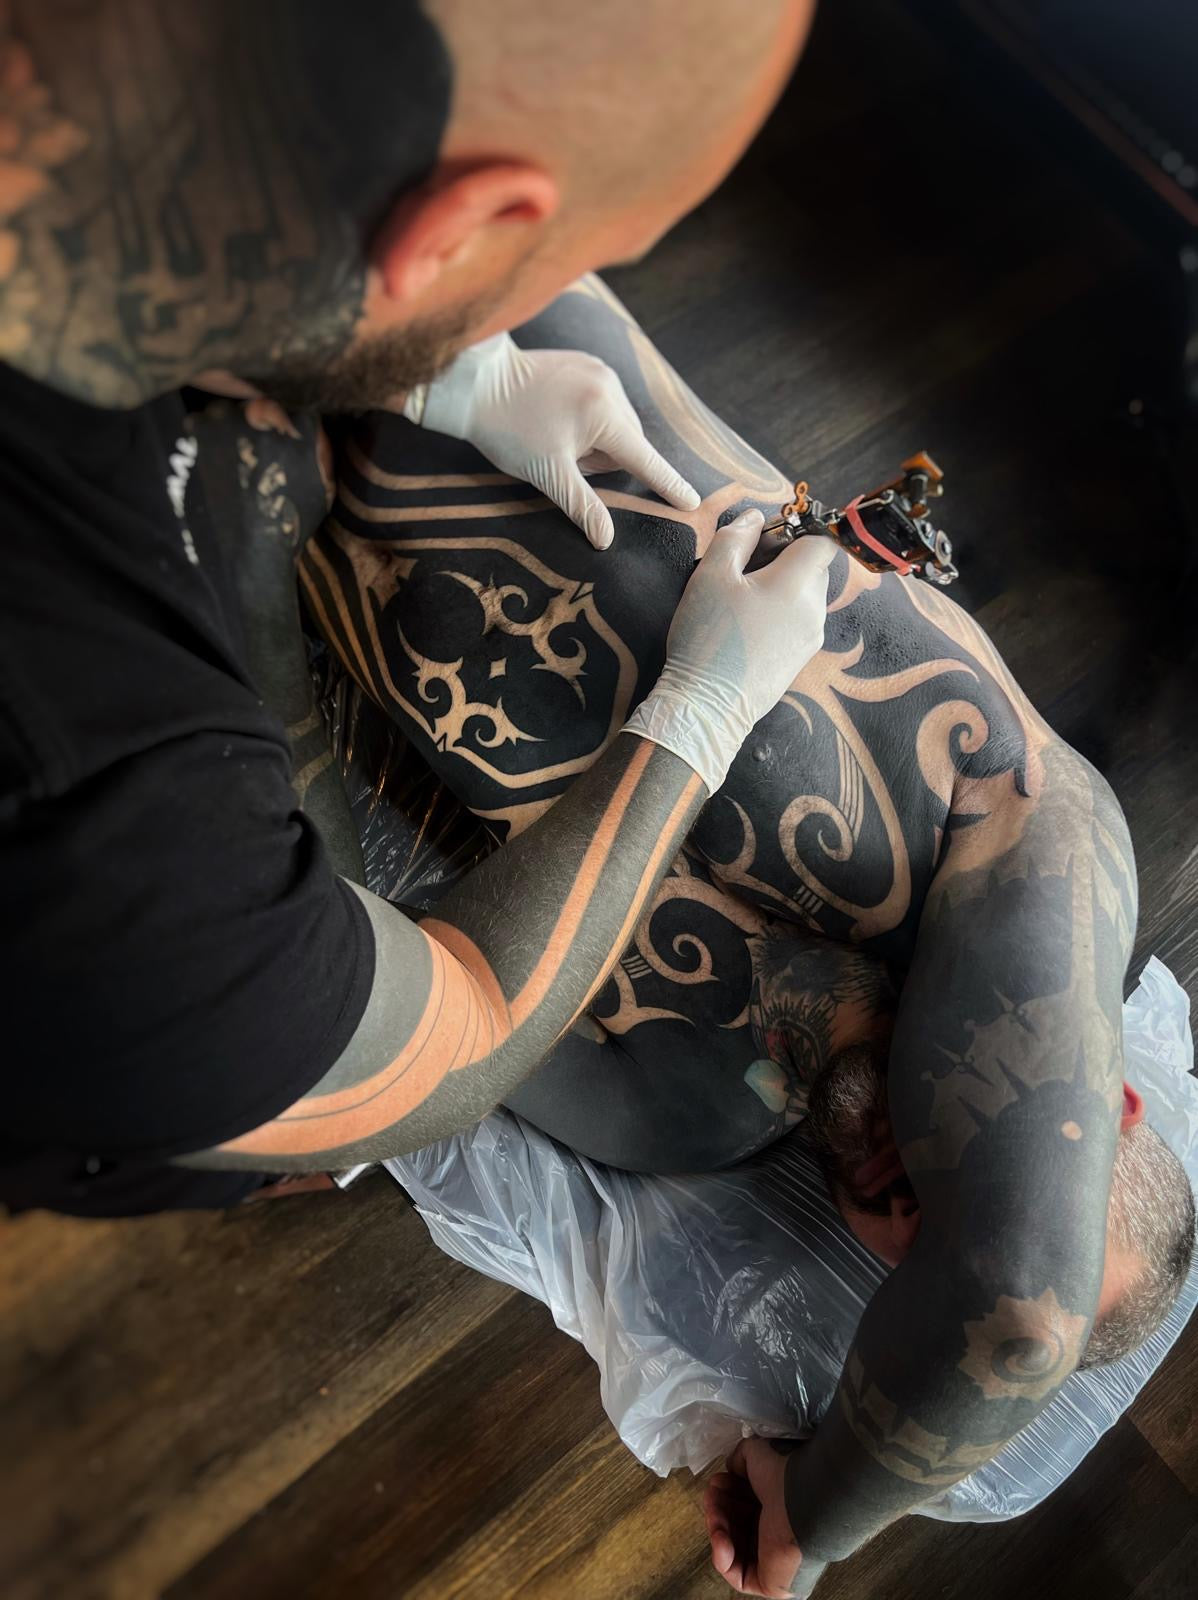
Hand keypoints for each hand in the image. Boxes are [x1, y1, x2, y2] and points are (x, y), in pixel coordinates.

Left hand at [403, 333, 698, 547]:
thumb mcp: (547, 474)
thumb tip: (607, 541)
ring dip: (597, 439)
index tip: (693, 502)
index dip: (668, 486)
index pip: (646, 461)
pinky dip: (590, 418)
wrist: (474, 380)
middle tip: (563, 458)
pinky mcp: (586, 362)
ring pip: (615, 423)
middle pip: (628, 443)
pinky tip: (557, 418)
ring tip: (555, 436)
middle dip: (604, 460)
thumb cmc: (507, 429)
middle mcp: (610, 387)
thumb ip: (583, 506)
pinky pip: (603, 401)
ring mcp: (599, 370)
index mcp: (604, 415)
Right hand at [623, 508, 835, 794]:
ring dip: (780, 589)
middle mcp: (814, 610)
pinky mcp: (800, 662)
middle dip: (784, 560)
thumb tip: (753, 517)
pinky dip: (779, 616)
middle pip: (813, 569)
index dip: (798, 530)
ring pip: (805, 598)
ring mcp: (810, 639)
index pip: (822, 541)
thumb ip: (734, 538)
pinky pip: (798, 624)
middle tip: (743, 568)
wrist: (707, 707)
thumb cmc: (708, 637)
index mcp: (798, 584)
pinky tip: (745, 628)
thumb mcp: (710, 576)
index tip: (767, 537)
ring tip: (740, 601)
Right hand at [704, 1438, 826, 1598]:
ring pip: (732, 1549)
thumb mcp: (757, 1454)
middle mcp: (776, 1531)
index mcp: (777, 1505)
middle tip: (712, 1495)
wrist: (805, 1498)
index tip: (717, 1481)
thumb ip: (740, 1460)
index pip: (742, 1505)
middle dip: (718, 1509)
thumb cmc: (787, 1475)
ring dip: (717, 1530)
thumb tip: (730, 1468)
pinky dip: (722, 1557)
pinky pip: (738, 1575)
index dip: (725, 1493)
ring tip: (714, 1514)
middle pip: (734, 1525)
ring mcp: (773, 1558)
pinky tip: (720, 1538)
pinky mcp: (770, 1582)